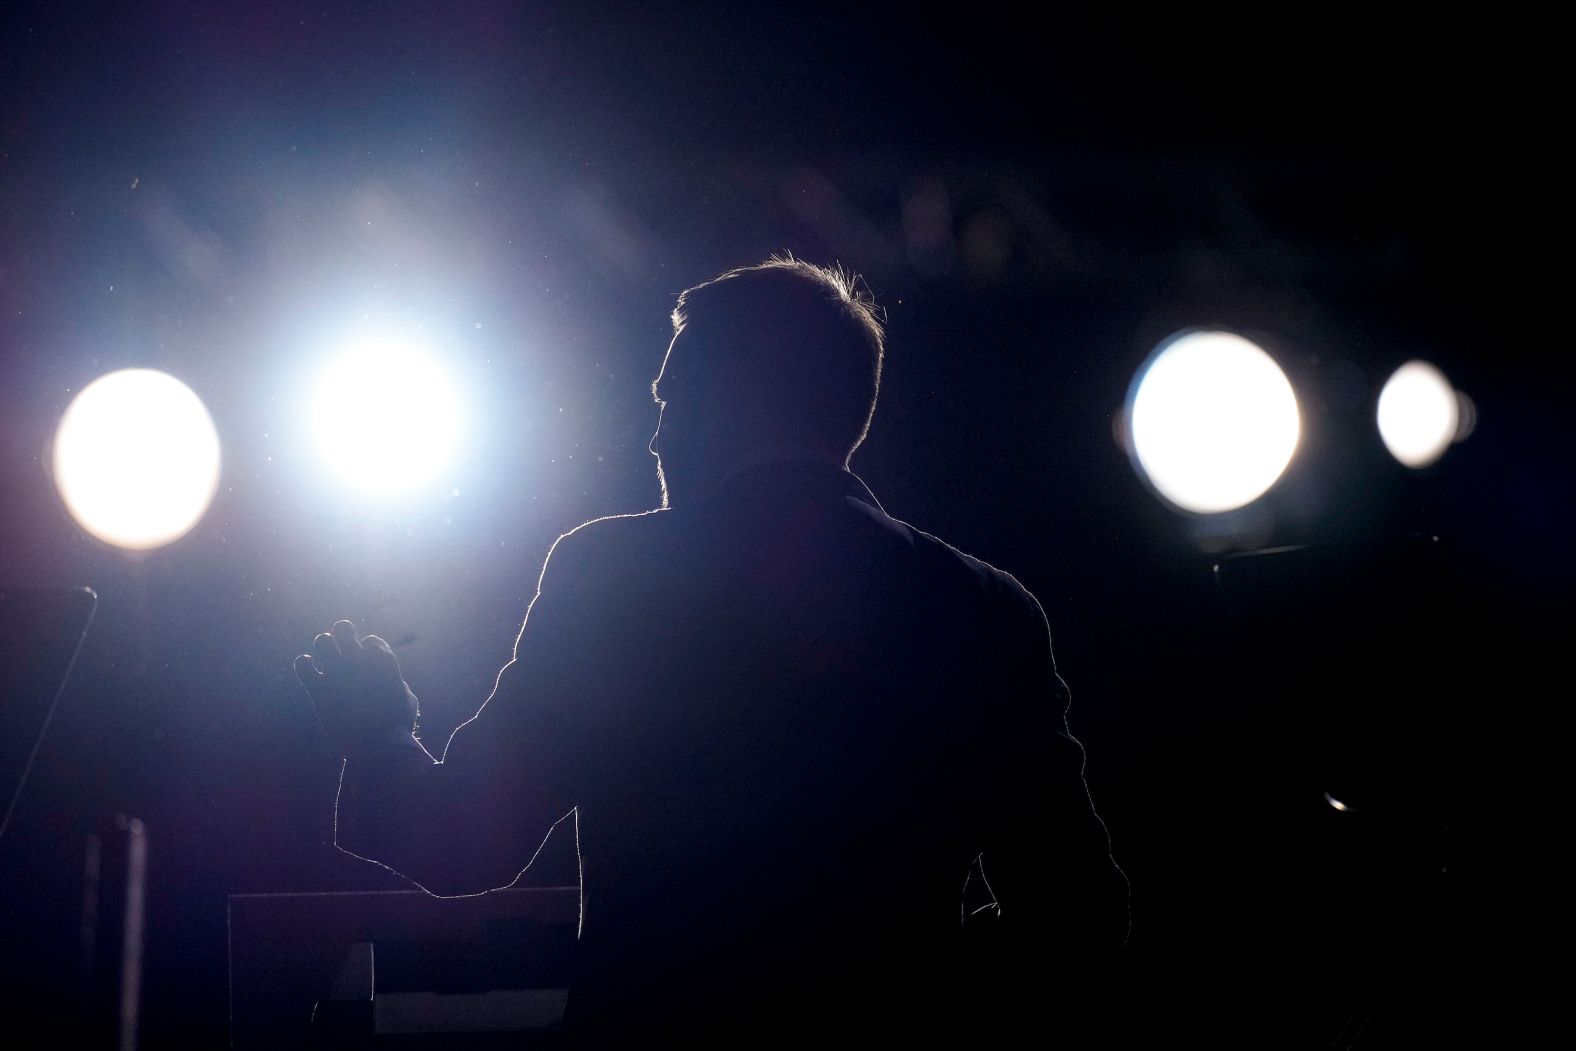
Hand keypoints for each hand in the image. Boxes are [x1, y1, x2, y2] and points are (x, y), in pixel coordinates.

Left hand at [294, 620, 419, 755]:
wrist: (377, 748)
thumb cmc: (398, 727)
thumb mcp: (408, 700)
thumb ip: (398, 684)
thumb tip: (394, 681)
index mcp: (383, 661)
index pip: (371, 641)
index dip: (368, 651)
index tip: (367, 664)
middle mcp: (359, 660)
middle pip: (342, 627)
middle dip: (342, 635)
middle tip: (342, 649)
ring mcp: (337, 673)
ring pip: (321, 640)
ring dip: (323, 647)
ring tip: (325, 660)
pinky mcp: (319, 689)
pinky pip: (302, 664)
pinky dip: (304, 665)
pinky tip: (309, 671)